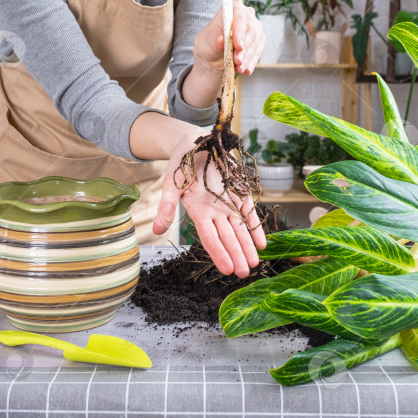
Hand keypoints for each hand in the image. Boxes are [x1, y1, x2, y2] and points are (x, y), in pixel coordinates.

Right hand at [153, 133, 265, 277]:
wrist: (194, 143)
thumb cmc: (180, 165)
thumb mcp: (170, 185)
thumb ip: (166, 207)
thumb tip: (156, 230)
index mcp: (197, 211)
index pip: (209, 238)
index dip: (219, 254)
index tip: (227, 269)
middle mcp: (214, 211)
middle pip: (227, 238)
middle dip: (236, 255)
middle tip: (244, 273)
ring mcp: (227, 203)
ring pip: (239, 229)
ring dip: (247, 246)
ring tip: (254, 264)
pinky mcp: (238, 192)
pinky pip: (249, 212)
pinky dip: (255, 226)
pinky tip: (262, 242)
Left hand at [193, 0, 266, 75]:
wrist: (212, 57)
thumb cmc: (208, 44)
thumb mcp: (206, 41)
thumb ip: (215, 40)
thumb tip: (222, 39)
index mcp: (232, 8)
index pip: (239, 16)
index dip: (239, 31)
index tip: (238, 46)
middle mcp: (246, 15)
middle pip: (249, 31)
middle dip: (244, 48)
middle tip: (237, 61)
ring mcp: (255, 27)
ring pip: (255, 42)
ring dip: (247, 57)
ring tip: (239, 68)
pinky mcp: (259, 40)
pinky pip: (258, 52)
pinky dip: (251, 62)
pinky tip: (246, 70)